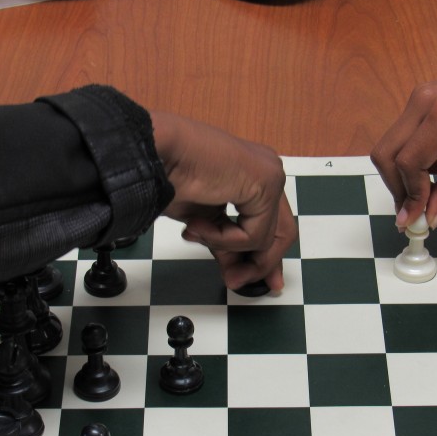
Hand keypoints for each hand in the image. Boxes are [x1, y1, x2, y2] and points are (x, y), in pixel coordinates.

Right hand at [150, 111, 296, 291]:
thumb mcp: (204, 222)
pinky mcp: (267, 183)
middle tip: (237, 282)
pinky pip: (255, 235)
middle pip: (281, 232)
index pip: (274, 223)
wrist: (155, 153)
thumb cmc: (169, 175)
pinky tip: (199, 224)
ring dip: (227, 247)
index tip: (256, 281)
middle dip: (259, 264)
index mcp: (254, 176)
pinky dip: (225, 239)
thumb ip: (226, 243)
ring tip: (196, 233)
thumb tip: (236, 273)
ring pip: (266, 238)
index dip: (264, 257)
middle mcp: (267, 172)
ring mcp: (271, 175)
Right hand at [370, 40, 436, 229]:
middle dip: (397, 187)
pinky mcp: (426, 96)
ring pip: (391, 144)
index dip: (410, 196)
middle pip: (387, 153)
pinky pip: (403, 133)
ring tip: (433, 188)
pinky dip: (411, 157)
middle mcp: (425, 100)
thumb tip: (429, 214)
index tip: (417, 219)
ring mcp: (422, 95)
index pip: (408, 163)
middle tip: (413, 211)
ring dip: (403, 173)